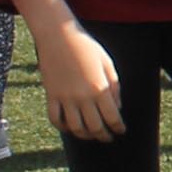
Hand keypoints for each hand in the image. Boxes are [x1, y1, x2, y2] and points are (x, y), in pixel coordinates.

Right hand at [36, 21, 126, 141]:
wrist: (58, 34)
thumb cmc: (86, 46)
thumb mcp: (107, 63)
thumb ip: (114, 86)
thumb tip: (117, 107)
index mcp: (99, 88)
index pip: (112, 117)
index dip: (118, 128)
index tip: (121, 130)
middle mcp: (82, 97)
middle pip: (94, 127)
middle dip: (103, 136)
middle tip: (108, 137)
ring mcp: (65, 97)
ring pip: (75, 127)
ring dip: (85, 135)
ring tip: (91, 134)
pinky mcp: (51, 95)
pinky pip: (55, 118)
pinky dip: (63, 127)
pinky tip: (70, 127)